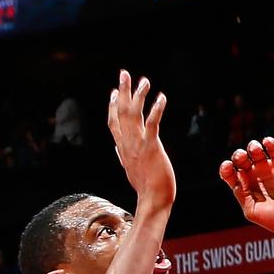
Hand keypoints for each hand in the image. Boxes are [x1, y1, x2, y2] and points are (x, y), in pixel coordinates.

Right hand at [107, 71, 173, 207]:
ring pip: (134, 115)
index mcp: (122, 147)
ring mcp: (137, 145)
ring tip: (144, 80)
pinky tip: (161, 98)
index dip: (113, 105)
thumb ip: (123, 156)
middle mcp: (127, 143)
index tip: (114, 91)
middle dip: (122, 91)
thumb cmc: (146, 186)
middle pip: (120, 112)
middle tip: (124, 73)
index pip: (113, 122)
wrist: (153, 200)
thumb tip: (117, 149)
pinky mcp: (151, 147)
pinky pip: (152, 124)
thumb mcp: (130, 169)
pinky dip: (156, 110)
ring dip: (138, 95)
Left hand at [219, 137, 273, 237]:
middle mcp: (253, 176)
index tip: (228, 166)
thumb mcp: (251, 210)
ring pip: (256, 151)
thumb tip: (238, 174)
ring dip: (252, 147)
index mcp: (243, 187)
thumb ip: (242, 194)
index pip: (229, 173)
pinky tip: (267, 142)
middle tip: (242, 156)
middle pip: (241, 159)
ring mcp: (267, 169)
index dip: (226, 168)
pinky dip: (270, 143)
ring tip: (255, 149)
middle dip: (238, 155)